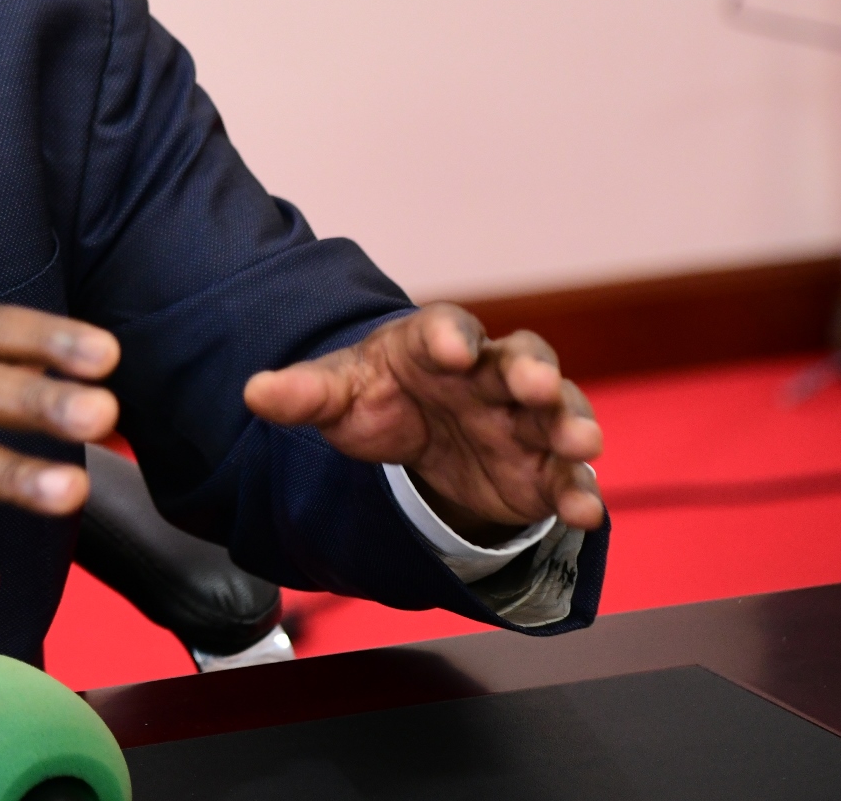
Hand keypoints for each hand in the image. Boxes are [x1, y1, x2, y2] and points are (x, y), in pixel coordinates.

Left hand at [241, 303, 603, 543]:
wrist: (417, 443)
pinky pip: (568, 476)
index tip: (449, 349)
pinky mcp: (541, 468)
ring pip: (558, 412)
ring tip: (579, 443)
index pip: (448, 328)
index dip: (449, 336)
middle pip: (520, 361)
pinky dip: (581, 491)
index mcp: (437, 345)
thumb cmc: (382, 401)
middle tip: (535, 384)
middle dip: (531, 372)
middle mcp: (491, 374)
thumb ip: (304, 394)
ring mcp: (523, 420)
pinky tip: (585, 512)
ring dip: (571, 424)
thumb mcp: (339, 396)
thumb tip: (255, 392)